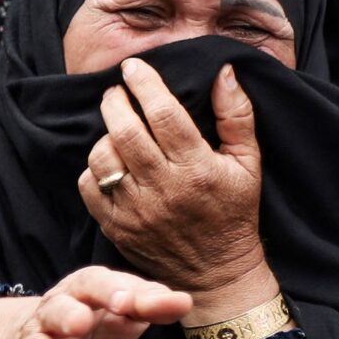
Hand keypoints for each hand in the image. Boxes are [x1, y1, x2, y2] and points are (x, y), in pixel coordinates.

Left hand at [77, 59, 271, 314]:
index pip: (164, 115)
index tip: (134, 66)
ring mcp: (136, 211)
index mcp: (198, 169)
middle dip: (116, 102)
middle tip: (117, 89)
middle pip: (126, 132)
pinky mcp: (117, 228)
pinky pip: (90, 187)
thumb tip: (224, 72)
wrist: (216, 272)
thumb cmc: (235, 211)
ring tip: (116, 126)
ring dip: (104, 134)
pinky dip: (94, 168)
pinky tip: (110, 161)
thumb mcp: (249, 162)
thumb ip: (237, 115)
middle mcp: (164, 189)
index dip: (145, 85)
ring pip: (103, 159)